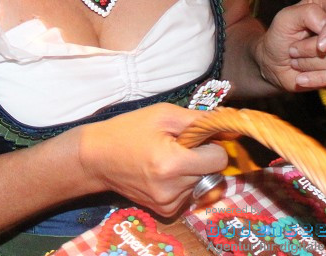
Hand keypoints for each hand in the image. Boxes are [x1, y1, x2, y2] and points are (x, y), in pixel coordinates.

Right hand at [78, 104, 228, 216]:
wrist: (96, 158)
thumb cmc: (128, 130)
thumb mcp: (163, 115)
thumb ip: (199, 120)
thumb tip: (229, 123)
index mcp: (172, 163)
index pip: (218, 160)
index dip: (211, 145)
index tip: (196, 139)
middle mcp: (172, 189)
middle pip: (211, 173)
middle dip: (201, 158)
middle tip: (177, 147)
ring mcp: (168, 204)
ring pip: (201, 184)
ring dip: (192, 171)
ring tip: (166, 159)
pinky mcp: (165, 211)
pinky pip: (189, 195)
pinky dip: (182, 183)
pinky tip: (162, 173)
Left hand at [254, 0, 325, 91]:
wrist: (274, 63)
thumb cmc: (280, 36)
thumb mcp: (285, 18)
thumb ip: (308, 13)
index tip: (320, 45)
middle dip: (311, 49)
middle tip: (293, 49)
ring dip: (310, 64)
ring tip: (296, 60)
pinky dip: (317, 78)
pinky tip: (302, 77)